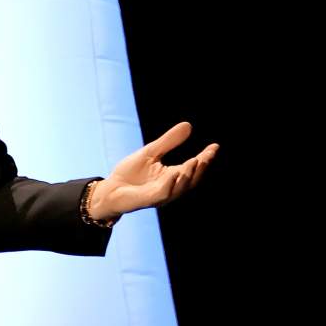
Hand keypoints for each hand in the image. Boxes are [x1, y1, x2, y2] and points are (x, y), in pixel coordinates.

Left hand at [89, 122, 218, 221]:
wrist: (110, 189)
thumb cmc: (130, 173)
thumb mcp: (151, 152)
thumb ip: (168, 141)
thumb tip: (188, 125)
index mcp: (172, 176)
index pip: (193, 167)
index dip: (205, 158)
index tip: (215, 146)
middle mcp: (170, 187)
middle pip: (192, 179)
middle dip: (201, 167)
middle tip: (209, 154)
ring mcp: (160, 195)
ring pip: (180, 187)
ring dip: (188, 175)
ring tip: (196, 161)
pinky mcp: (148, 200)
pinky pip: (162, 193)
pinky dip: (170, 184)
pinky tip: (174, 174)